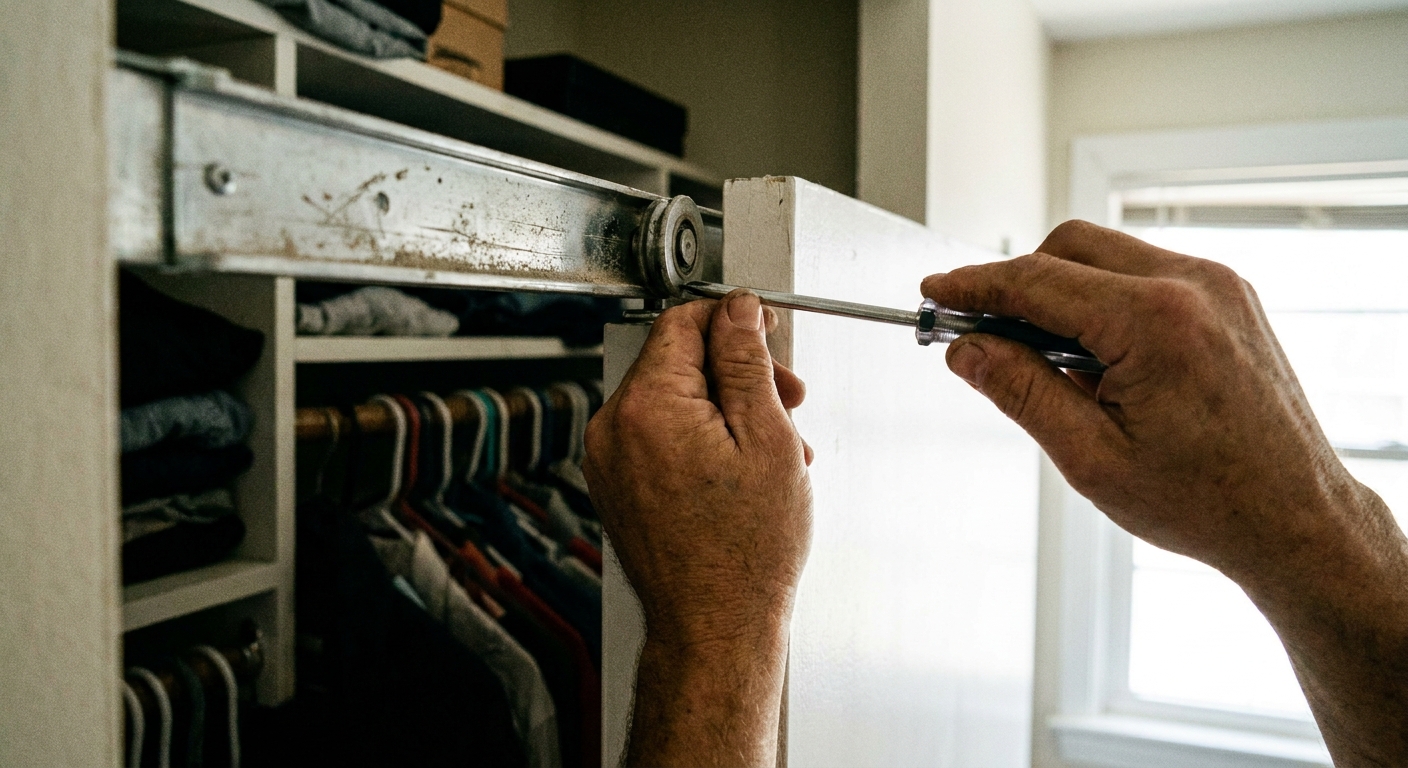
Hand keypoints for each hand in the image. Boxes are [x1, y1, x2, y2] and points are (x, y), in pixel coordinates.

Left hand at [584, 290, 811, 766]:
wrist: (714, 625)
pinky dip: (703, 438)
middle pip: (679, 361)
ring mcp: (610, 460)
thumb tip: (739, 311)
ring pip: (675, 399)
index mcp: (647, 407)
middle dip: (740, 372)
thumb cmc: (744, 552)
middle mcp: (614, 429)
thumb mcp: (767, 438)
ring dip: (729, 408)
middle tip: (789, 400)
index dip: (733, 318)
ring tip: (777, 448)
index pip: (683, 321)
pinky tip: (745, 468)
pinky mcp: (617, 484)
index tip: (766, 330)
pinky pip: (661, 435)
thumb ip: (747, 362)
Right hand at [922, 220, 1407, 763]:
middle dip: (1018, 284)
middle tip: (984, 337)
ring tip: (1051, 364)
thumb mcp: (1090, 457)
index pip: (1036, 280)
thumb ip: (1021, 390)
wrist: (1295, 519)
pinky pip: (1145, 271)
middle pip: (1069, 246)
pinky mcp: (1229, 296)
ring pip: (1106, 254)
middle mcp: (1192, 286)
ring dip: (1062, 291)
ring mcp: (1218, 285)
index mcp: (1154, 323)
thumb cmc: (1207, 501)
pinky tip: (1099, 359)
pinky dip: (1105, 299)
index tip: (937, 293)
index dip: (974, 286)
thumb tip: (967, 349)